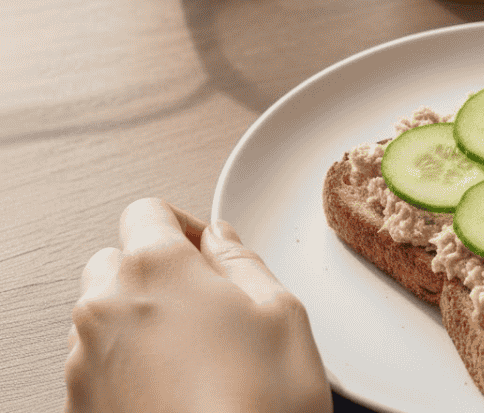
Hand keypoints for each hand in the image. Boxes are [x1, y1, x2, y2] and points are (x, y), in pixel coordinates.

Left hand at [64, 198, 331, 412]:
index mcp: (156, 268)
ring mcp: (84, 361)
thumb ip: (243, 260)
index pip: (149, 211)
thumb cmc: (261, 407)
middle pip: (118, 261)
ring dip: (141, 320)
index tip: (209, 253)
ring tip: (197, 359)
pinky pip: (98, 364)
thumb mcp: (283, 313)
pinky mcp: (79, 406)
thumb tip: (221, 239)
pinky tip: (176, 392)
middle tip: (208, 306)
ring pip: (105, 315)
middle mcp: (104, 308)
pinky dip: (128, 365)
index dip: (185, 227)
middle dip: (158, 273)